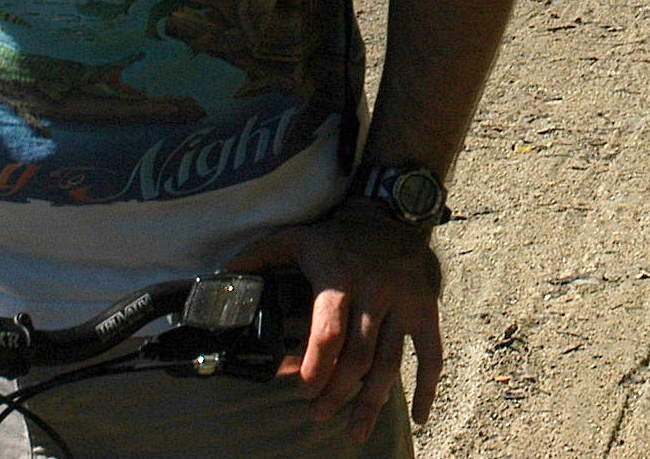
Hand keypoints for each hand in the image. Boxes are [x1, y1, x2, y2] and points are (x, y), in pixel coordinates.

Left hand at [229, 200, 443, 440]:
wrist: (392, 217)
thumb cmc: (337, 238)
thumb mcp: (295, 238)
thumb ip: (258, 256)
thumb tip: (218, 277)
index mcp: (339, 277)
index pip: (329, 330)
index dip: (316, 365)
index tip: (303, 390)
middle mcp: (375, 290)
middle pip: (358, 356)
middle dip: (337, 393)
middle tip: (317, 414)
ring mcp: (404, 302)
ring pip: (391, 362)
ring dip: (372, 402)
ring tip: (354, 432)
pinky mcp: (425, 309)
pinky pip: (431, 352)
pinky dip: (427, 386)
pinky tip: (419, 416)